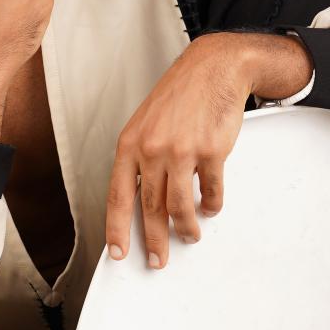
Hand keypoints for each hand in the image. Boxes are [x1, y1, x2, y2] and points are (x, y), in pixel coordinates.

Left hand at [103, 32, 308, 269]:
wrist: (212, 69)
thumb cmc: (179, 96)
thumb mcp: (146, 124)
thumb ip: (141, 159)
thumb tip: (142, 199)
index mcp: (130, 144)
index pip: (118, 196)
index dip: (117, 229)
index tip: (118, 252)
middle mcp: (152, 150)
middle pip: (150, 209)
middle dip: (154, 241)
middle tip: (158, 260)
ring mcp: (182, 151)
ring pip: (180, 207)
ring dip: (186, 228)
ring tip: (189, 236)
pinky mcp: (211, 152)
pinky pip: (210, 192)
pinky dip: (211, 205)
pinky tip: (210, 207)